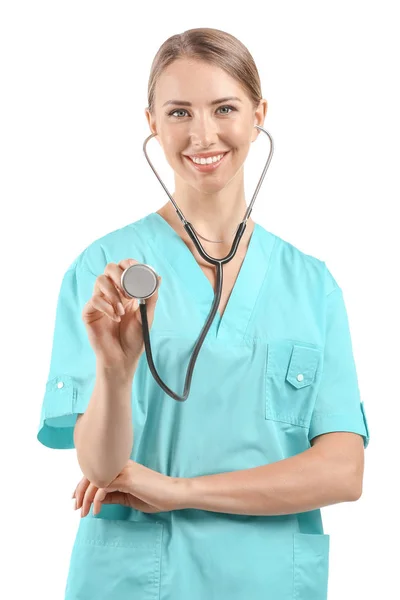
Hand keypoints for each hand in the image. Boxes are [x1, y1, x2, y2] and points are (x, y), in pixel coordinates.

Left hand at [72, 460, 186, 516]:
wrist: (174, 494)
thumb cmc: (155, 495)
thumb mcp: (129, 497)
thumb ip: (114, 495)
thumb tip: (98, 499)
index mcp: (122, 466)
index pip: (97, 471)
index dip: (83, 484)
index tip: (76, 498)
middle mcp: (121, 464)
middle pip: (92, 473)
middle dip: (80, 491)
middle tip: (76, 507)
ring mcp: (124, 470)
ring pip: (96, 480)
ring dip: (86, 498)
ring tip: (84, 512)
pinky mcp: (127, 478)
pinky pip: (104, 486)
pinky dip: (97, 499)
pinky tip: (97, 510)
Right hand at [82, 259, 161, 371]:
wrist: (123, 359)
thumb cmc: (135, 339)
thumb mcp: (147, 316)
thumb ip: (151, 296)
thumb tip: (158, 277)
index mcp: (127, 291)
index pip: (124, 268)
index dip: (129, 265)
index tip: (136, 271)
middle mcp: (112, 293)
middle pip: (110, 268)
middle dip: (120, 276)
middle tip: (129, 293)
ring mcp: (100, 302)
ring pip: (100, 280)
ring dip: (113, 293)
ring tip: (122, 310)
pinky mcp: (89, 312)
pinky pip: (94, 300)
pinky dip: (107, 307)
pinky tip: (115, 319)